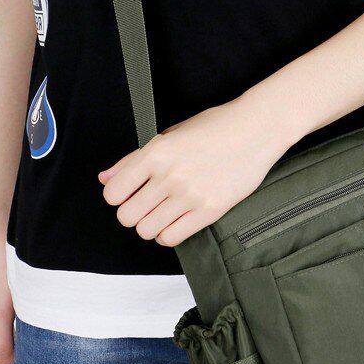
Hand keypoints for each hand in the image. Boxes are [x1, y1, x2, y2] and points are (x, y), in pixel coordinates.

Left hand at [99, 94, 296, 246]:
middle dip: (132, 212)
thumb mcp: (170, 134)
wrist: (256, 129)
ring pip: (146, 230)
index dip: (117, 195)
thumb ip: (134, 159)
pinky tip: (175, 219)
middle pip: (127, 216)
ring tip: (161, 211)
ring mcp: (190, 195)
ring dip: (150, 224)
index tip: (128, 192)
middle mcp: (170, 176)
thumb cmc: (216, 126)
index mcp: (156, 152)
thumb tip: (106, 179)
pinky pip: (172, 237)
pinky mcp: (209, 211)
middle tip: (145, 203)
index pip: (114, 192)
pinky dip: (167, 233)